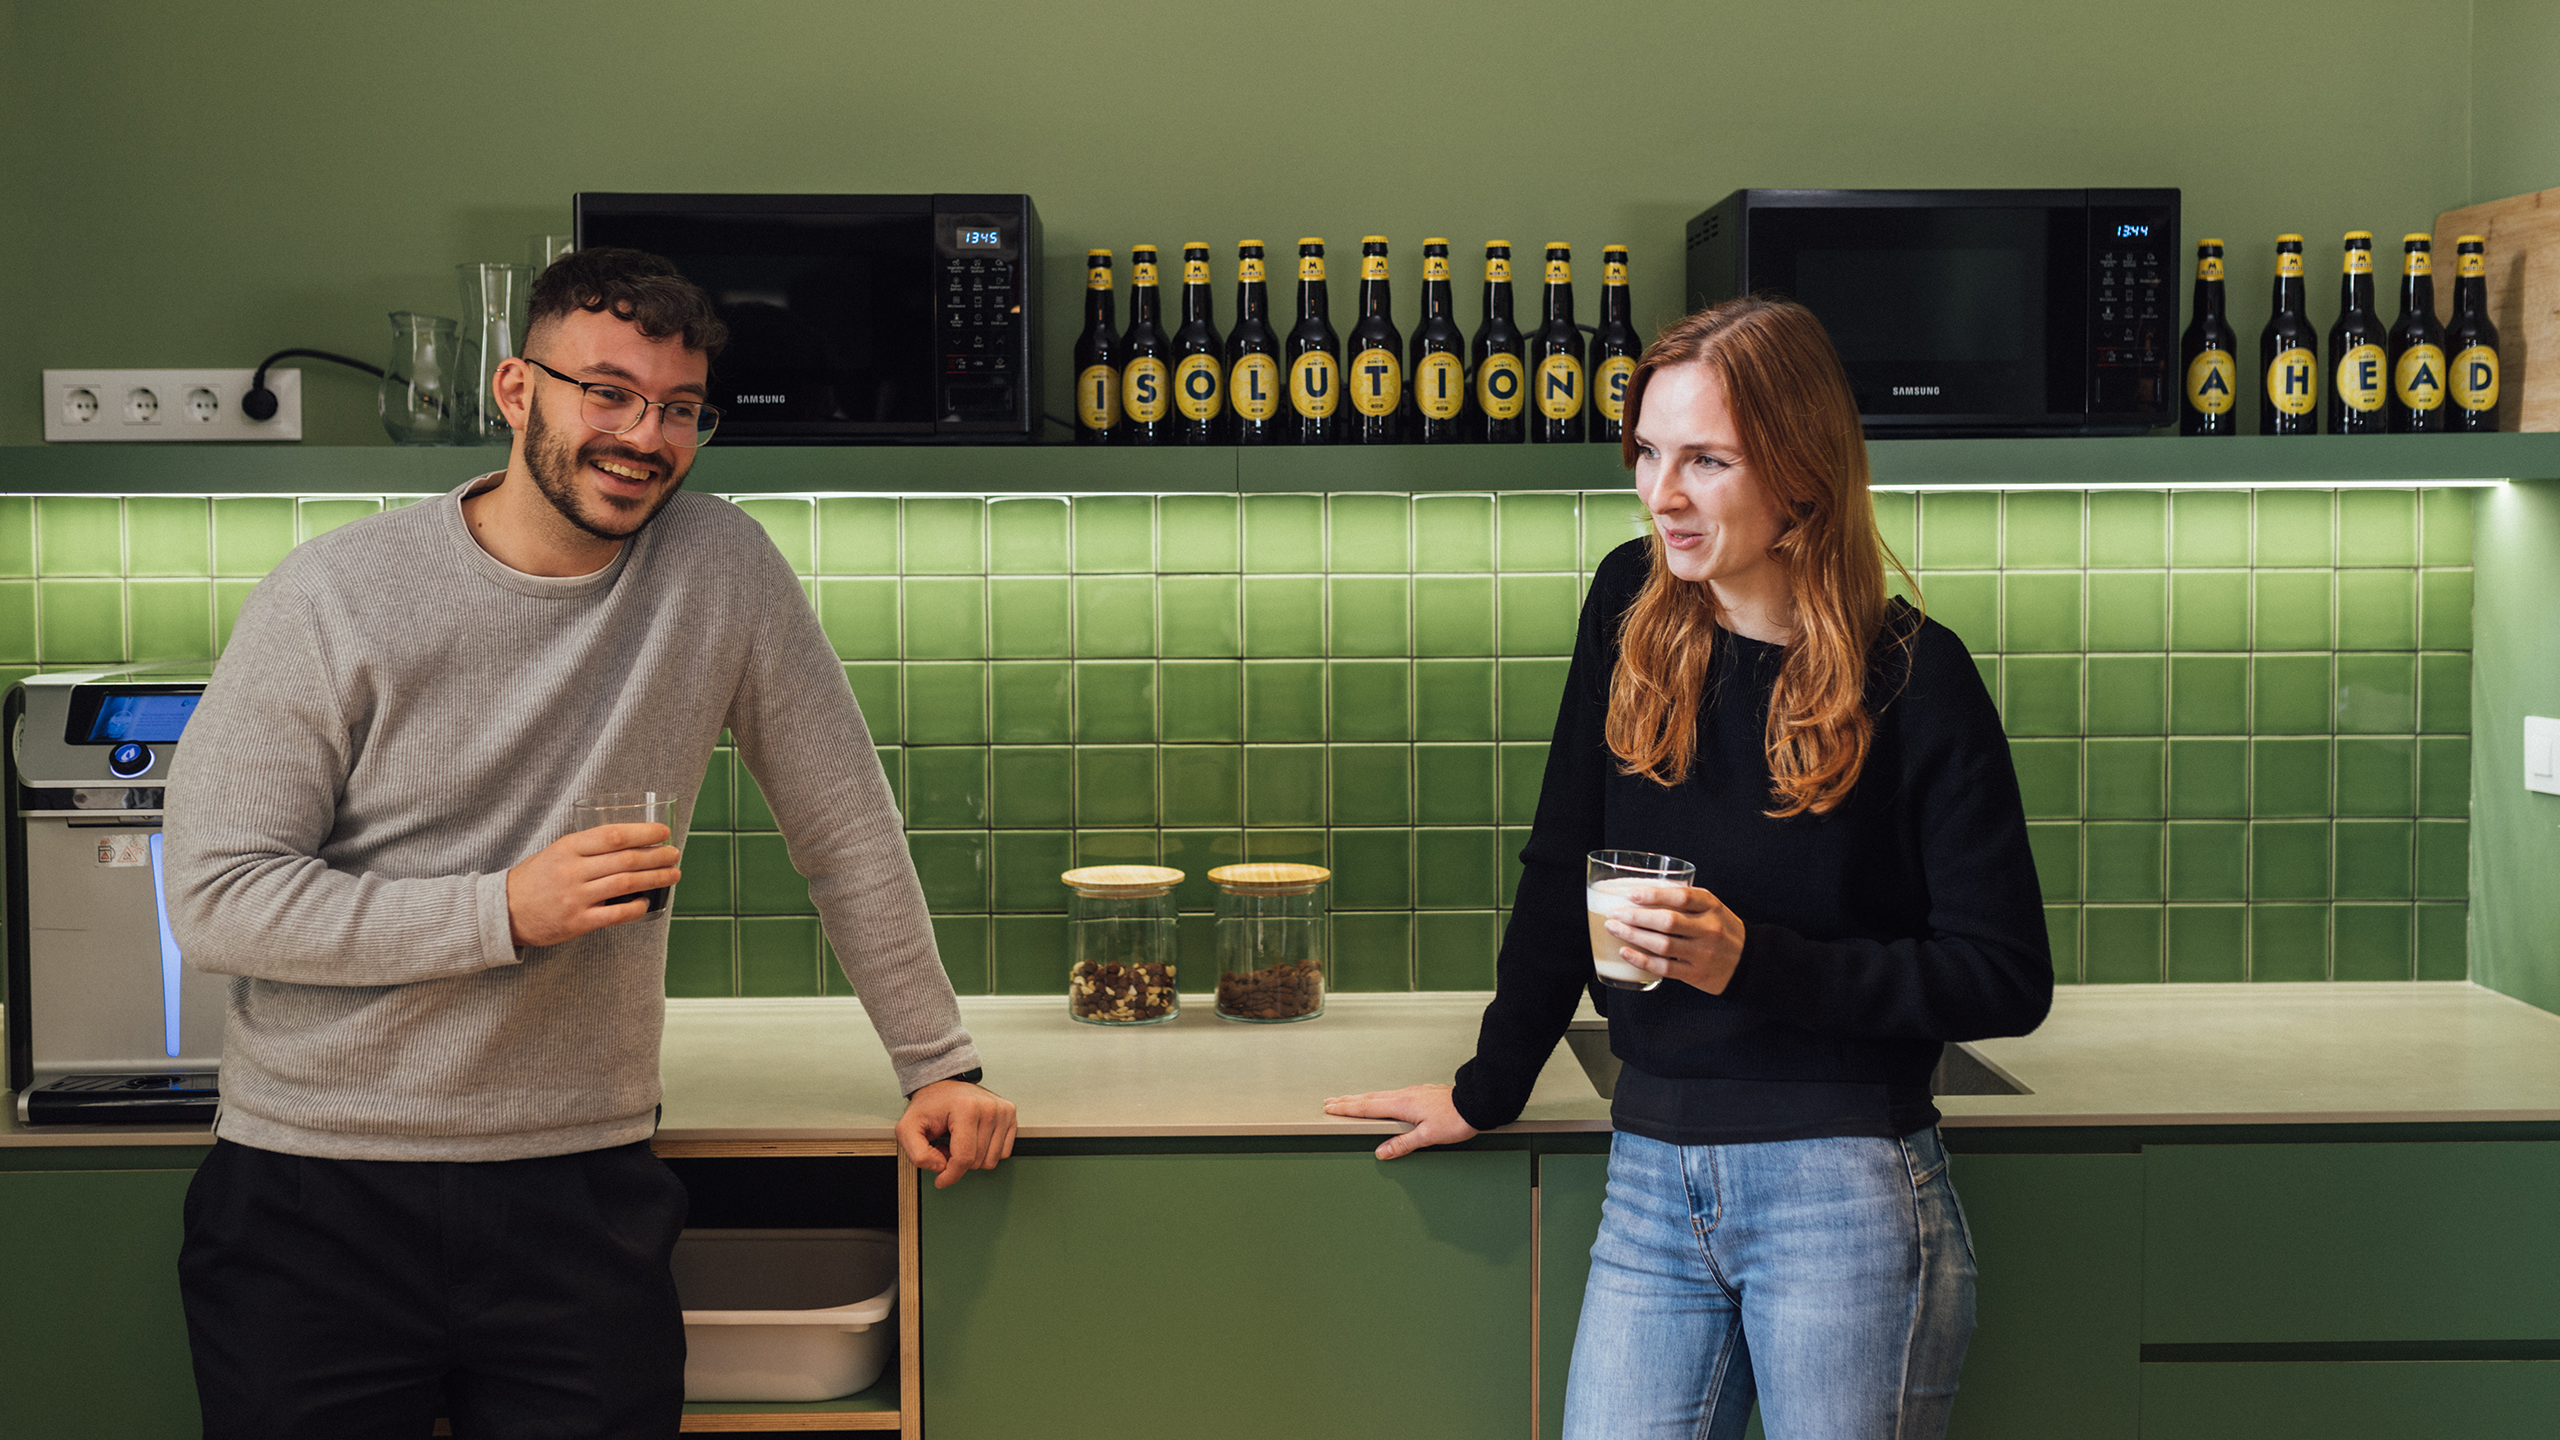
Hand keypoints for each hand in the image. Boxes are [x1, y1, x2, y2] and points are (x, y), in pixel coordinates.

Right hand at [505, 824, 681, 946]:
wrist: (503, 912)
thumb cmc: (534, 879)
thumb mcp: (555, 852)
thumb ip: (586, 848)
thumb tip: (628, 842)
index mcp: (567, 848)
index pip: (613, 836)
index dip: (643, 833)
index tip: (663, 832)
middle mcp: (573, 871)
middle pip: (625, 860)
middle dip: (657, 856)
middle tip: (675, 854)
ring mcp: (576, 898)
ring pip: (625, 884)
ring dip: (655, 878)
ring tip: (673, 874)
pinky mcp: (577, 922)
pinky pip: (616, 915)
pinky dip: (636, 907)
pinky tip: (647, 901)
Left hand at [897, 1079, 1017, 1188]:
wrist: (942, 1084)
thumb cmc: (928, 1105)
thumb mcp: (907, 1129)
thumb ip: (917, 1154)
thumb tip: (941, 1167)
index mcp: (966, 1109)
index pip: (964, 1158)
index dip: (950, 1175)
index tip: (940, 1179)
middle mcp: (989, 1108)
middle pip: (977, 1162)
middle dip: (958, 1163)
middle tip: (946, 1146)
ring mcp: (1003, 1111)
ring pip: (992, 1160)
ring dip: (973, 1158)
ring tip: (959, 1142)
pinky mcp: (1010, 1114)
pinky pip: (1004, 1152)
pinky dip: (986, 1152)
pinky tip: (974, 1139)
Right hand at [1321, 1083, 1478, 1159]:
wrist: (1476, 1102)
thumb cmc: (1456, 1119)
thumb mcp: (1428, 1136)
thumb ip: (1403, 1144)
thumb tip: (1382, 1151)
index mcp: (1402, 1105)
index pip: (1367, 1108)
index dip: (1347, 1109)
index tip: (1331, 1108)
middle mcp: (1405, 1095)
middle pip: (1369, 1099)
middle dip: (1348, 1101)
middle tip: (1331, 1102)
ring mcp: (1413, 1092)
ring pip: (1380, 1095)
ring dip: (1362, 1098)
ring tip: (1350, 1101)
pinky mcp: (1421, 1093)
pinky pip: (1391, 1094)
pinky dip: (1378, 1098)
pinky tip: (1381, 1101)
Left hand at [1604, 883, 1746, 994]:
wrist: (1749, 962)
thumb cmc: (1723, 930)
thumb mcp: (1713, 908)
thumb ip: (1686, 900)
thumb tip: (1645, 892)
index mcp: (1712, 907)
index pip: (1682, 897)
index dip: (1654, 895)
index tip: (1631, 894)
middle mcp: (1708, 929)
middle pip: (1667, 921)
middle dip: (1636, 917)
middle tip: (1614, 913)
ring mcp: (1702, 953)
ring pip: (1662, 945)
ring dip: (1633, 936)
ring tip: (1614, 928)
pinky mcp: (1695, 973)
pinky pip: (1664, 967)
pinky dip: (1642, 960)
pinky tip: (1626, 952)